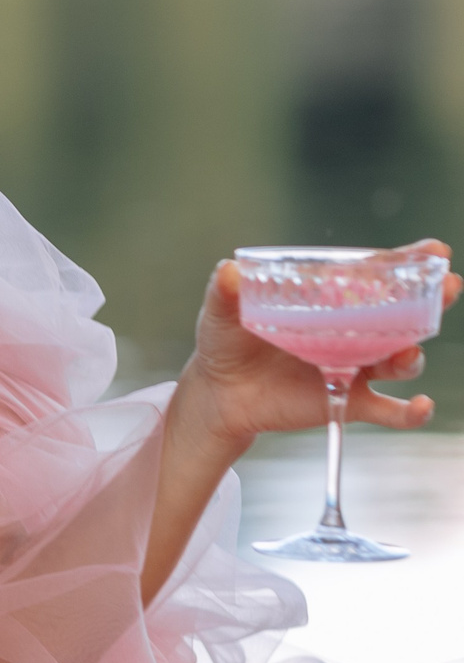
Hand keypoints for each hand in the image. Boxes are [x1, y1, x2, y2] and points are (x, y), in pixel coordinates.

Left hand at [174, 240, 456, 454]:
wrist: (220, 392)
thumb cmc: (229, 342)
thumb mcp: (223, 313)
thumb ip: (226, 292)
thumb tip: (228, 271)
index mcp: (332, 299)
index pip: (377, 276)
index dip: (409, 262)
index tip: (434, 250)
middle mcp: (356, 330)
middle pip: (405, 314)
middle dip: (431, 300)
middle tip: (447, 287)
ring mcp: (357, 366)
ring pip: (400, 360)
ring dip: (411, 356)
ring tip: (407, 355)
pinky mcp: (349, 399)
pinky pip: (389, 409)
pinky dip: (410, 412)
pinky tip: (420, 407)